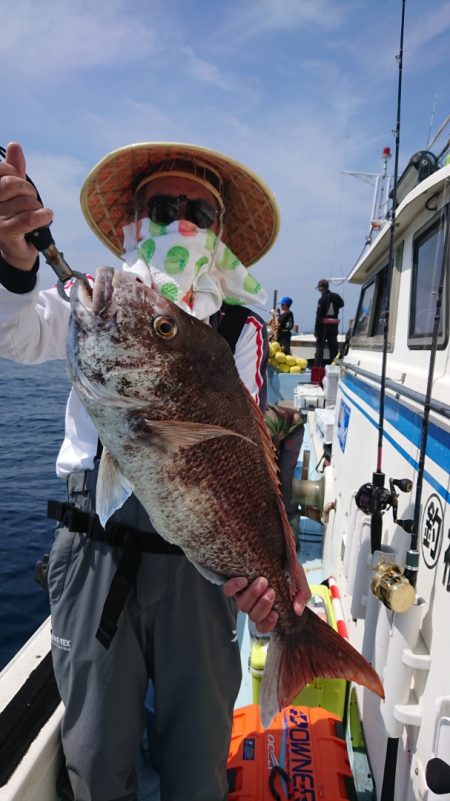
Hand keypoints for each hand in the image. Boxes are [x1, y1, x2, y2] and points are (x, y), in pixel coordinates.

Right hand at [0, 142, 52, 269]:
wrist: (16, 248)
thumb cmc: (14, 215)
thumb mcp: (14, 190)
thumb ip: (15, 169)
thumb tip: (14, 145)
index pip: (1, 170)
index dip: (14, 173)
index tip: (18, 182)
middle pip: (13, 184)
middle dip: (28, 190)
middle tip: (30, 199)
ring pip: (25, 202)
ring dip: (37, 208)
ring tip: (34, 214)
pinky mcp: (5, 232)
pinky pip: (28, 219)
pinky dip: (42, 217)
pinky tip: (47, 216)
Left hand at [223, 576, 306, 633]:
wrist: (277, 551)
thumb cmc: (287, 569)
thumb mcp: (299, 581)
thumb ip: (302, 595)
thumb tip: (297, 610)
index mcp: (269, 607)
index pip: (263, 626)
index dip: (267, 623)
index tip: (275, 613)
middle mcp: (254, 604)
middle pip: (253, 616)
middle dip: (263, 605)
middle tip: (271, 591)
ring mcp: (243, 594)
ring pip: (242, 605)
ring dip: (253, 595)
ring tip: (262, 581)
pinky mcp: (234, 583)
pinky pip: (228, 591)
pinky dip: (234, 587)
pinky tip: (243, 580)